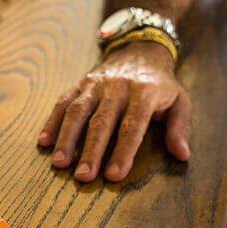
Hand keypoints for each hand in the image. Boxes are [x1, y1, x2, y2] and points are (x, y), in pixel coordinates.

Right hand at [37, 42, 190, 181]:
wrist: (139, 50)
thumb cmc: (160, 84)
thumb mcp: (179, 102)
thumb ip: (179, 128)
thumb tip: (182, 155)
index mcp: (144, 92)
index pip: (132, 126)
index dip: (123, 151)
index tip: (114, 175)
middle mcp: (117, 87)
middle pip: (101, 122)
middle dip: (91, 151)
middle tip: (83, 177)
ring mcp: (95, 84)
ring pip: (77, 111)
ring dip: (66, 138)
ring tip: (59, 163)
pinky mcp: (80, 84)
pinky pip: (63, 102)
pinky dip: (52, 122)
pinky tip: (44, 142)